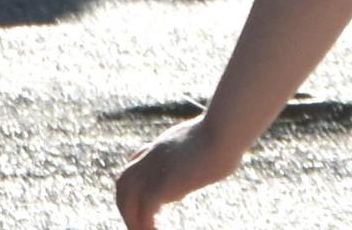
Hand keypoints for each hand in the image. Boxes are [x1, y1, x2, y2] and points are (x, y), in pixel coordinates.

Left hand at [112, 113, 243, 224]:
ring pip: (127, 199)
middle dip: (126, 205)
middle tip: (137, 224)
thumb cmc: (227, 134)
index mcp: (162, 145)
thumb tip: (216, 158)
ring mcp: (154, 169)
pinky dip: (146, 225)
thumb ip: (200, 152)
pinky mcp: (162, 184)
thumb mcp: (207, 141)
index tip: (141, 199)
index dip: (134, 183)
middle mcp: (152, 156)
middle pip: (123, 183)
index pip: (134, 162)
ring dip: (132, 220)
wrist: (225, 131)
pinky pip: (145, 211)